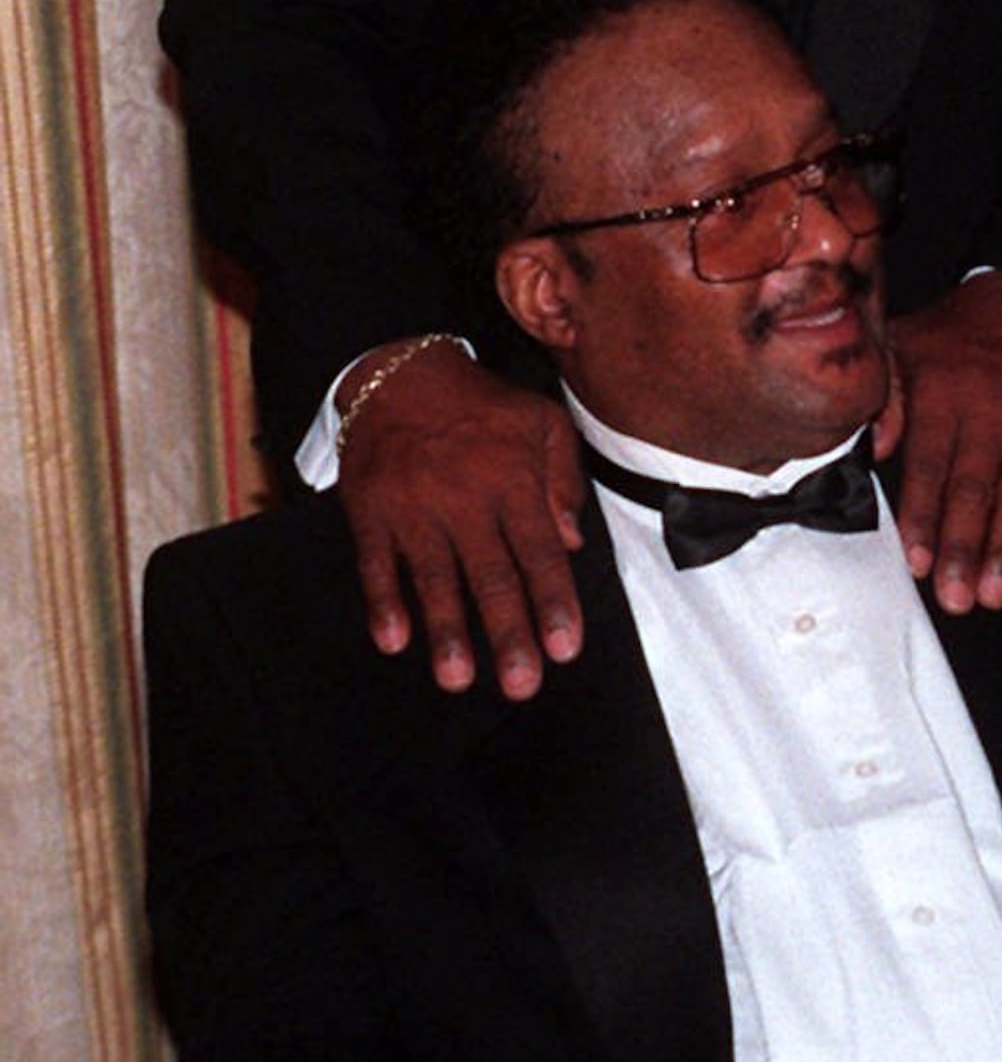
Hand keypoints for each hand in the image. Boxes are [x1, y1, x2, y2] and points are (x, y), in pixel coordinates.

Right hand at [337, 348, 585, 698]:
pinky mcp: (370, 510)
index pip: (540, 553)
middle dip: (508, 634)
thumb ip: (563, 480)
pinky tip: (393, 640)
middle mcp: (465, 499)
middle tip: (522, 685)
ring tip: (458, 679)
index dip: (554, 603)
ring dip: (446, 631)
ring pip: (433, 578)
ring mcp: (414, 507)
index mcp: (513, 481)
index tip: (566, 650)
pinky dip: (382, 602)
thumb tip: (572, 544)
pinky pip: (375, 563)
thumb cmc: (483, 407)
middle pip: (491, 577)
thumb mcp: (542, 423)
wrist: (399, 376)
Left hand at [880, 274, 1001, 613]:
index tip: (917, 562)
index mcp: (944, 393)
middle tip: (957, 598)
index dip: (923, 518)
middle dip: (964, 549)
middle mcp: (991, 411)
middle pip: (975, 491)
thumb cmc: (952, 340)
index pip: (931, 467)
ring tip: (994, 595)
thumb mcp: (902, 346)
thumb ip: (882, 396)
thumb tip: (873, 448)